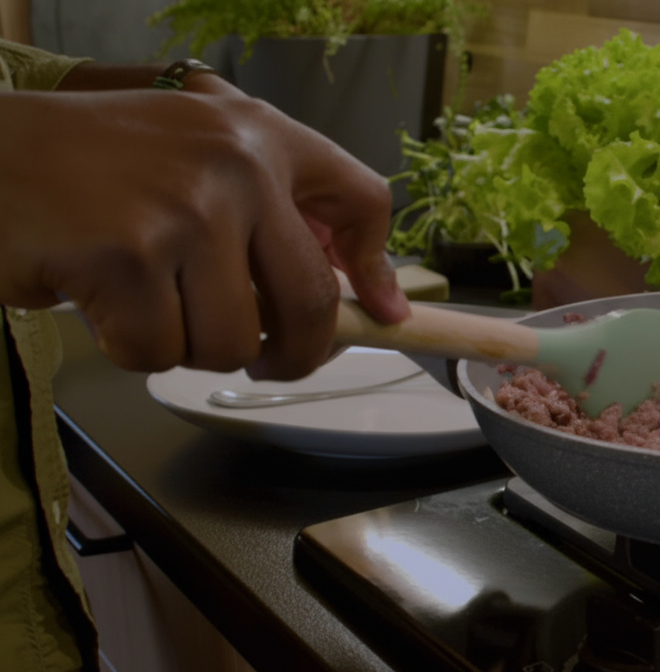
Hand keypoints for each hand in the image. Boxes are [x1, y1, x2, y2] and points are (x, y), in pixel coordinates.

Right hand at [0, 79, 409, 379]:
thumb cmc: (89, 166)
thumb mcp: (194, 159)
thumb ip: (271, 213)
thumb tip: (366, 297)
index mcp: (258, 135)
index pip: (360, 197)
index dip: (377, 270)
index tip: (383, 315)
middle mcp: (235, 164)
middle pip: (312, 301)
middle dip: (293, 353)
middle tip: (264, 361)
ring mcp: (184, 210)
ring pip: (232, 341)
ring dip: (188, 345)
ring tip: (147, 302)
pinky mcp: (129, 257)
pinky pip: (160, 351)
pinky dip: (131, 348)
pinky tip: (102, 303)